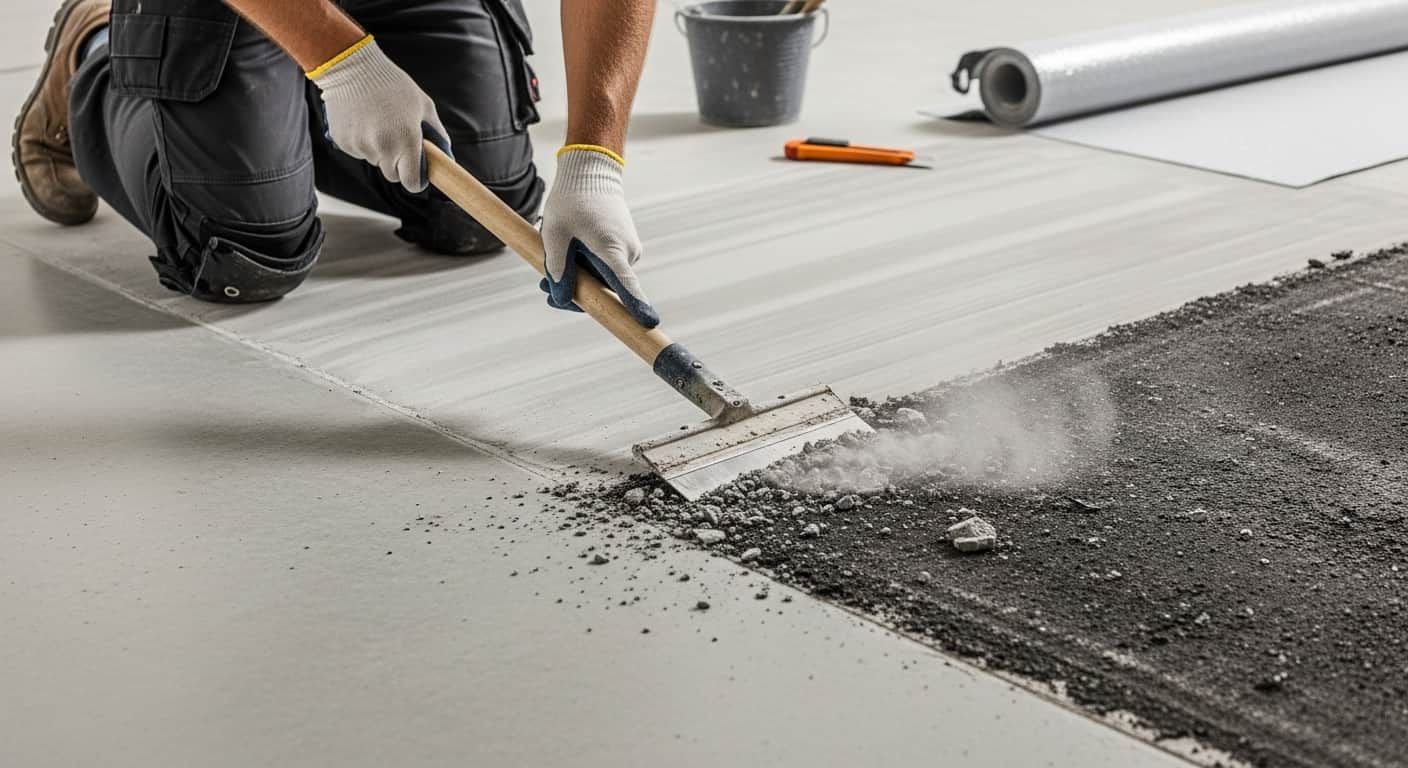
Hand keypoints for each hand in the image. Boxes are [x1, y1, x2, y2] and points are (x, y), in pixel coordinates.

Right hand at [310, 37, 449, 192]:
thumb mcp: (423, 106)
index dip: (415, 180)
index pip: (412, 183)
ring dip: (378, 151)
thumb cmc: (392, 84)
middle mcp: (383, 148)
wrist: (352, 67)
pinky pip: (358, 152)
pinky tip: (363, 121)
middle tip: (396, 138)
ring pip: (375, 162)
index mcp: (407, 141)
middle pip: (392, 175)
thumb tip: (446, 158)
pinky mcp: (343, 142)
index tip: (415, 173)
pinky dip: (362, 143)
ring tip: (378, 122)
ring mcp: (361, 146)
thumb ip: (437, 134)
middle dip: (397, 163)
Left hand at [540, 147, 658, 327]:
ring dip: (579, 280)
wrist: (591, 173)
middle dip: (576, 293)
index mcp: (612, 247)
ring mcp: (628, 250)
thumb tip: (561, 299)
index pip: (626, 284)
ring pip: (603, 279)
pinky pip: (606, 268)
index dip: (636, 306)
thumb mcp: (554, 234)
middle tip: (544, 289)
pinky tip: (567, 258)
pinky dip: (587, 269)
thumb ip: (557, 269)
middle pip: (605, 289)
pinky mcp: (624, 247)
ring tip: (547, 273)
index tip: (649, 323)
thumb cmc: (571, 200)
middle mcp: (627, 252)